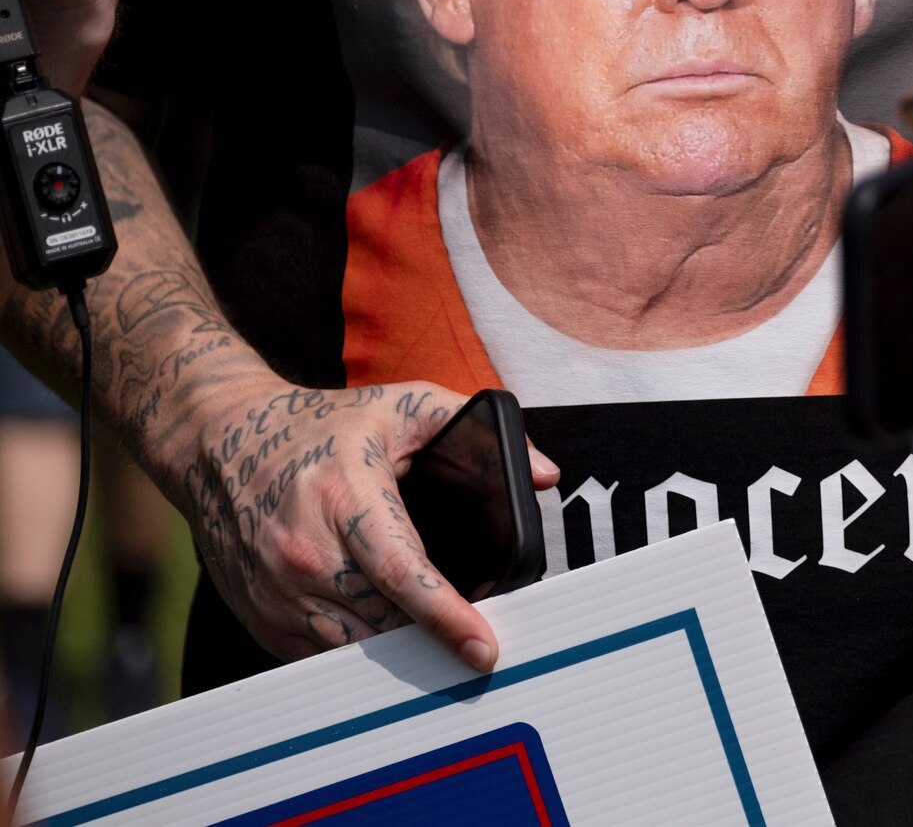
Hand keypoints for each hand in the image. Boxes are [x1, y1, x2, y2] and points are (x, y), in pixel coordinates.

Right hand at [176, 376, 559, 668]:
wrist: (217, 441)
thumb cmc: (319, 426)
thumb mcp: (401, 407)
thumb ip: (474, 427)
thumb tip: (544, 473)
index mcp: (346, 500)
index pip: (404, 574)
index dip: (447, 617)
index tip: (484, 648)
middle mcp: (304, 553)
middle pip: (383, 624)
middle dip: (434, 643)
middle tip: (478, 647)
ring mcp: (276, 591)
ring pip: (353, 650)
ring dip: (399, 656)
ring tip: (439, 649)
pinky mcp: (260, 616)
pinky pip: (319, 655)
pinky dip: (358, 653)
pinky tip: (388, 637)